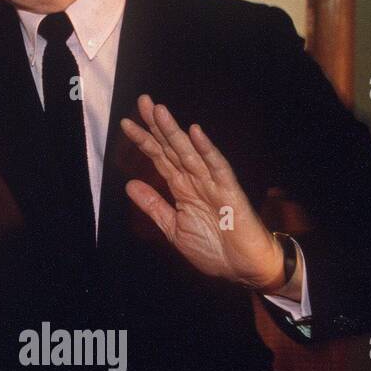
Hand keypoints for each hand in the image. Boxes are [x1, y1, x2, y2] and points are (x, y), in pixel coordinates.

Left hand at [120, 94, 284, 289]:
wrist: (244, 268)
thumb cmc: (214, 248)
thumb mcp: (173, 228)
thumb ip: (153, 205)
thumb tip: (129, 184)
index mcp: (181, 187)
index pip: (159, 157)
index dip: (144, 140)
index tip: (126, 123)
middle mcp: (195, 180)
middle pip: (172, 148)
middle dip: (157, 125)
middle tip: (142, 101)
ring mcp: (212, 183)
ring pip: (190, 152)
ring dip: (175, 132)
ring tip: (159, 111)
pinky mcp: (230, 192)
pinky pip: (217, 168)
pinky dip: (206, 150)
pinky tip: (196, 133)